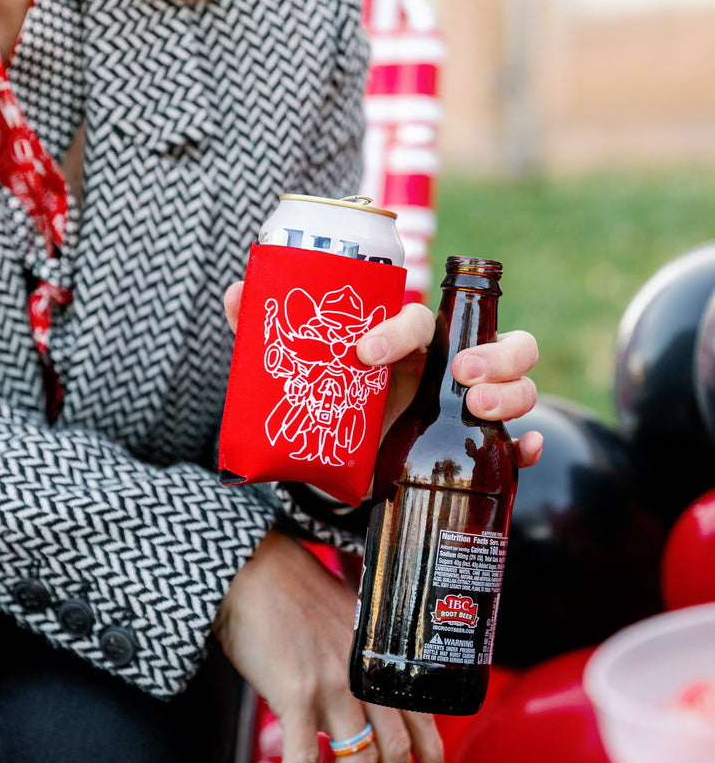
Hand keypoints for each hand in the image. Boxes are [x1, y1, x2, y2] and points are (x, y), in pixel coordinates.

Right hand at [213, 529, 448, 762]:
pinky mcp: (296, 692)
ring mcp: (334, 684)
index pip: (421, 715)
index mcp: (380, 656)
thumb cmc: (291, 591)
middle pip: (396, 752)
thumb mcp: (344, 619)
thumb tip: (358, 695)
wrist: (252, 567)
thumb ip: (358, 658)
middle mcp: (366, 674)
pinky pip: (306, 758)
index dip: (432, 756)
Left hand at [224, 284, 541, 468]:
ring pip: (519, 383)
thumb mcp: (297, 373)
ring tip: (478, 409)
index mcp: (407, 343)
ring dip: (513, 390)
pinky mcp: (472, 449)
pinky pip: (517, 441)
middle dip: (492, 351)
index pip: (419, 319)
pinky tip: (522, 449)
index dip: (397, 329)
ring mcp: (467, 407)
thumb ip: (265, 332)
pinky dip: (525, 442)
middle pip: (498, 340)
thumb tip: (237, 293)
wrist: (340, 468)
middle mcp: (447, 368)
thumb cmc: (330, 405)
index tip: (363, 354)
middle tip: (462, 373)